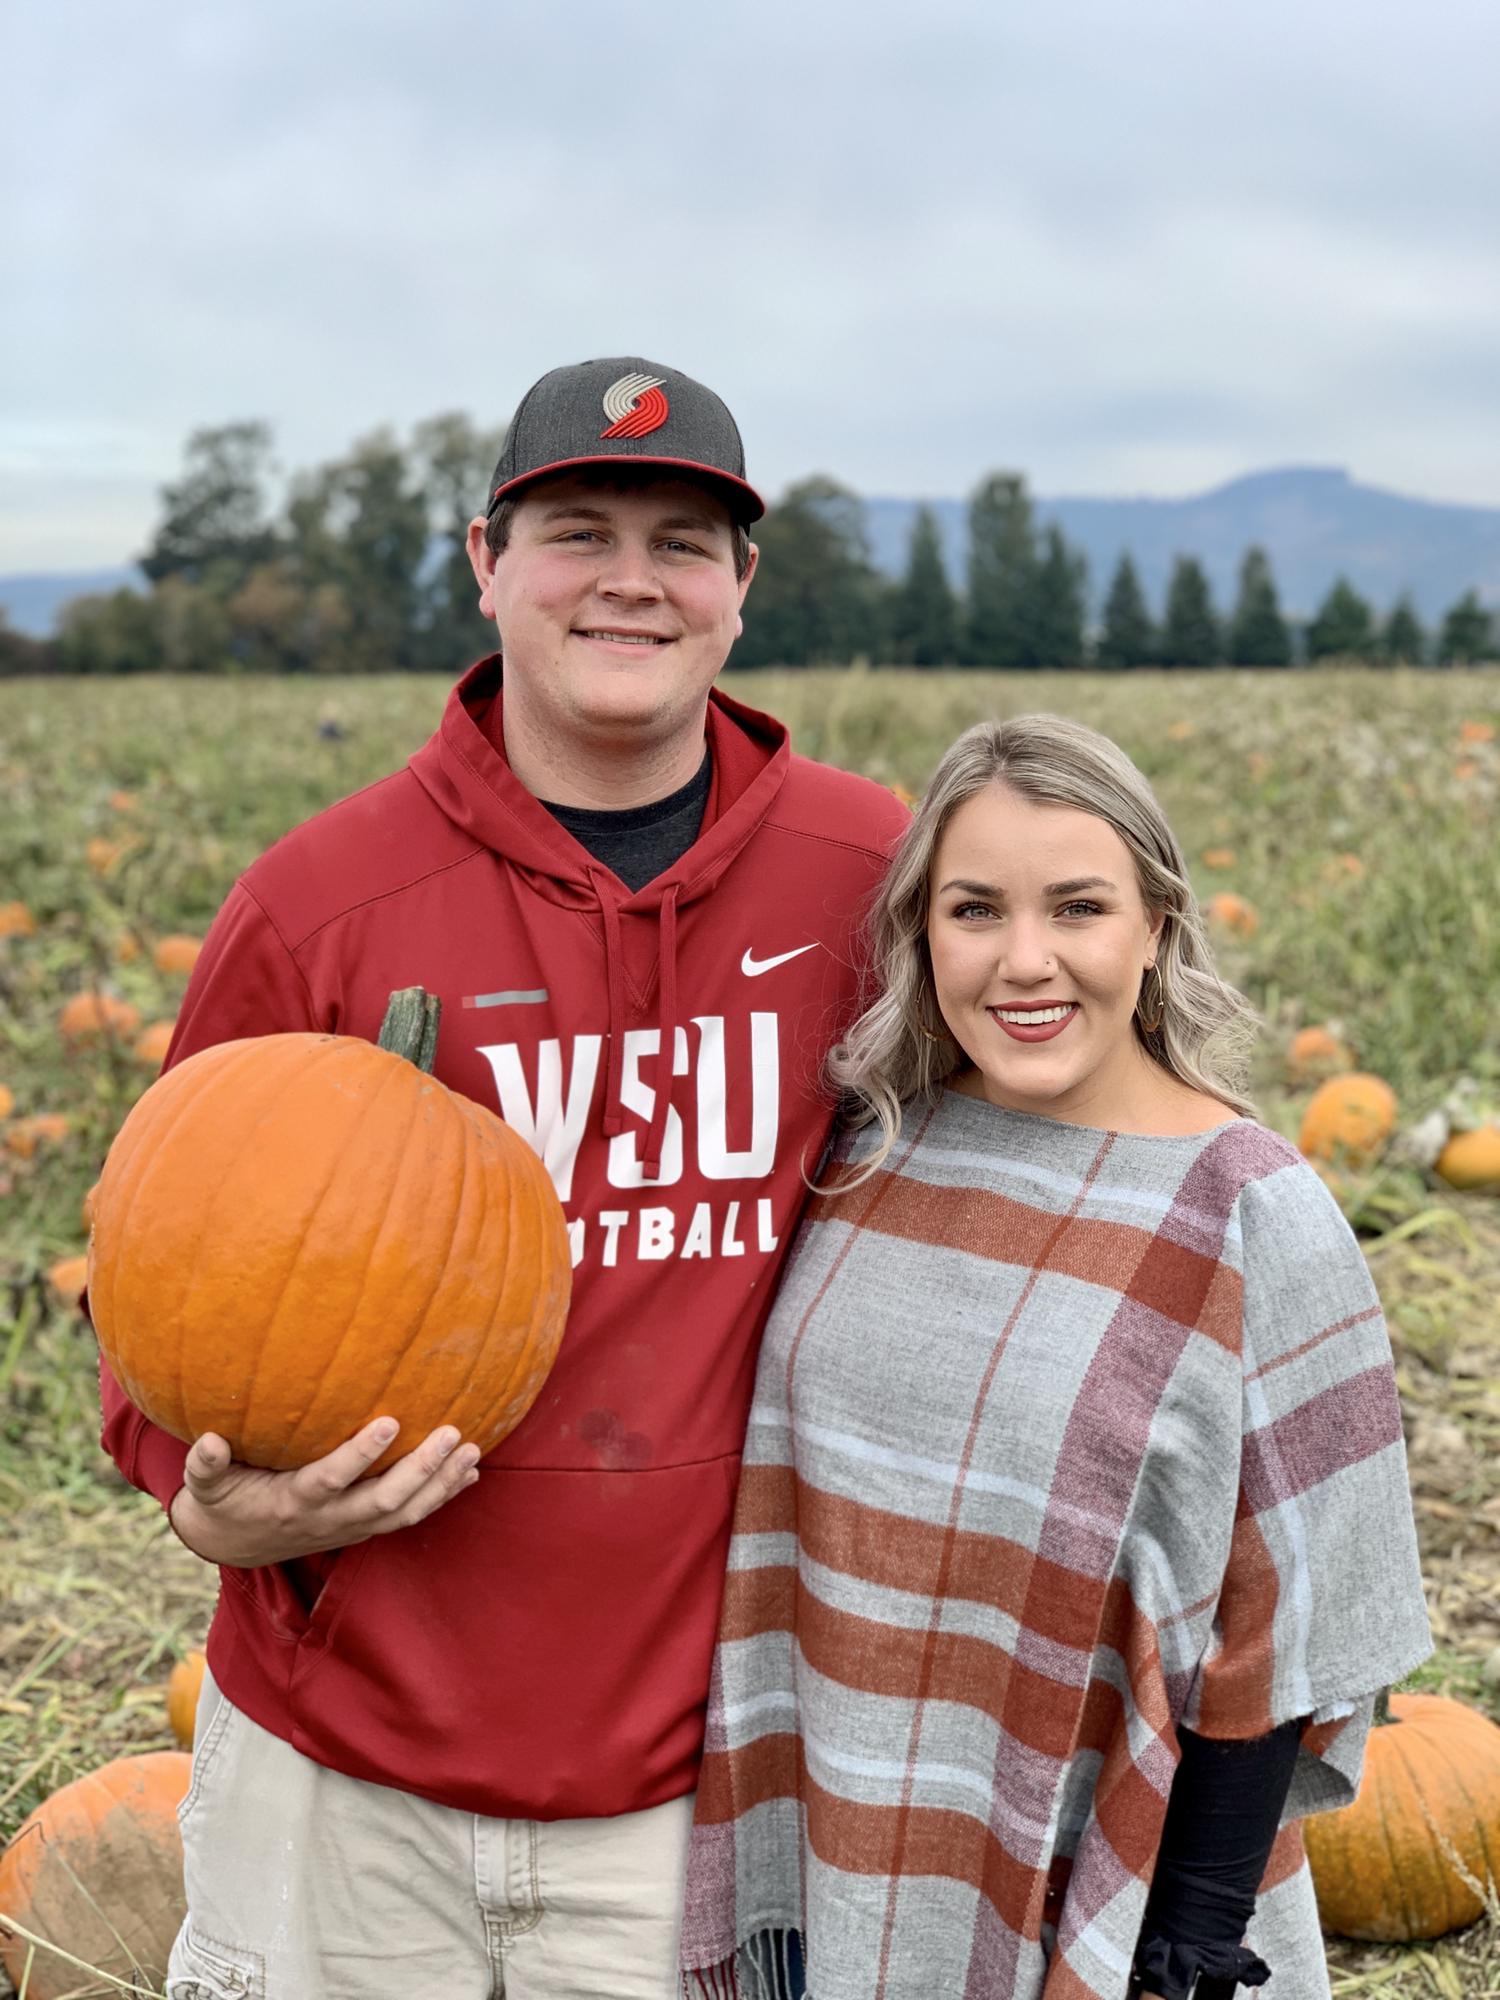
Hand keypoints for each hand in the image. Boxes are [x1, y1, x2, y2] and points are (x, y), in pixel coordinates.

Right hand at [167, 1419, 480, 1567]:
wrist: (236, 1545)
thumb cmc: (224, 1501)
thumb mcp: (206, 1487)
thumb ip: (206, 1465)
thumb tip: (207, 1440)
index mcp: (292, 1503)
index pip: (330, 1481)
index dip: (359, 1456)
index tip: (389, 1421)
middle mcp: (328, 1520)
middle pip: (383, 1501)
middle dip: (421, 1469)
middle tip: (452, 1433)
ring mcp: (350, 1528)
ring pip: (404, 1512)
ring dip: (441, 1485)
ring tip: (473, 1451)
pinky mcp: (364, 1528)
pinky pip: (409, 1516)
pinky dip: (441, 1497)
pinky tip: (471, 1472)